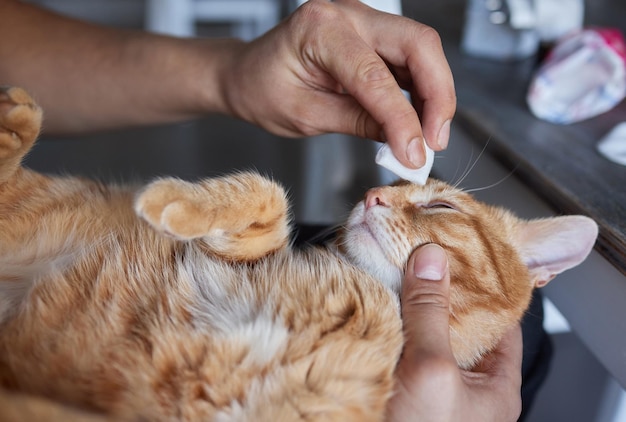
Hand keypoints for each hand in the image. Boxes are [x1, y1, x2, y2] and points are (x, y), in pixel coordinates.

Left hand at [224, 0, 455, 168]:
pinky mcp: (370, 35)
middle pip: (418, 44)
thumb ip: (358, 123)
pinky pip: (408, 59)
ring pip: (420, 49)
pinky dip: (419, 91)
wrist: (246, 73)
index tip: (414, 154)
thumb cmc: (261, 89)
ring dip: (434, 94)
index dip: (402, 119)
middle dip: (437, 95)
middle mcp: (346, 14)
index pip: (375, 75)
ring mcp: (361, 20)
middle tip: (434, 140)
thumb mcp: (305, 115)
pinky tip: (416, 120)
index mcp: (320, 29)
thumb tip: (404, 143)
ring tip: (427, 137)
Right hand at [387, 244, 521, 421]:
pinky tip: (374, 298)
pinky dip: (389, 320)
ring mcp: (430, 385)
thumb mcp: (432, 370)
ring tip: (396, 267)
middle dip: (439, 290)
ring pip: (424, 331)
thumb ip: (432, 313)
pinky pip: (399, 343)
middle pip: (458, 323)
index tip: (466, 252)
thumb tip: (431, 259)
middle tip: (423, 253)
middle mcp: (464, 384)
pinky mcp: (399, 384)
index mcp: (494, 385)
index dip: (486, 284)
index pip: (501, 320)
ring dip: (408, 303)